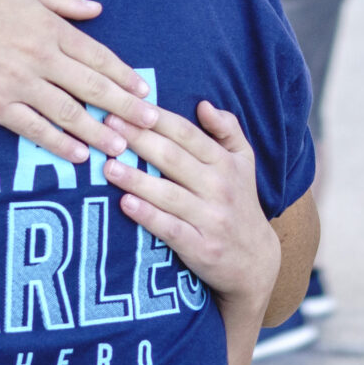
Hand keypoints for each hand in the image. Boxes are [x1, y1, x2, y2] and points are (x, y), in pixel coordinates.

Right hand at [0, 0, 155, 166]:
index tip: (144, 92)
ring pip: (68, 112)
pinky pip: (32, 128)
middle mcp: (40, 57)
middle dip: (125, 108)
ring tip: (121, 147)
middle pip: (92, 87)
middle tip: (150, 125)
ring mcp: (18, 83)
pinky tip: (76, 155)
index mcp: (49, 27)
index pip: (97, 56)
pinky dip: (56, 143)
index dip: (124, 76)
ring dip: (97, 131)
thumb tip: (96, 9)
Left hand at [104, 101, 279, 319]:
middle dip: (138, 140)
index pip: (186, 134)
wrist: (256, 260)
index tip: (127, 107)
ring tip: (108, 166)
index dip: (156, 119)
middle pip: (173, 158)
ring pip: (169, 194)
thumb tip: (203, 104)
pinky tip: (125, 204)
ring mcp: (211, 218)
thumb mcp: (245, 161)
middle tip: (107, 127)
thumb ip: (228, 129)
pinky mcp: (201, 248)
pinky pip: (171, 229)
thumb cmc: (241, 202)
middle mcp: (220, 187)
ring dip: (136, 179)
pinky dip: (148, 216)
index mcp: (226, 163)